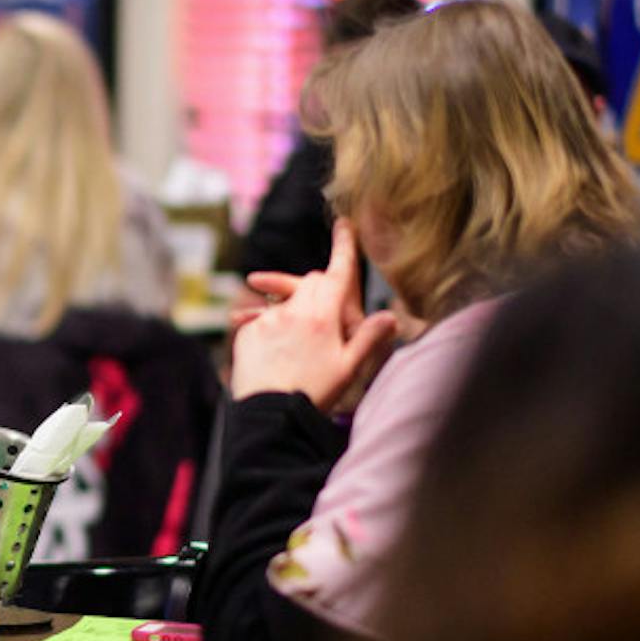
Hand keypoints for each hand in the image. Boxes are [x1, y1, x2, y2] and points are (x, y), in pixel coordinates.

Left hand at [229, 220, 398, 409]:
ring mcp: (268, 320)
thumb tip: (392, 316)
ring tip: (299, 337)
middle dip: (321, 286)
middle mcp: (294, 311)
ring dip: (294, 308)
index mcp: (323, 316)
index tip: (345, 224)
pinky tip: (276, 350)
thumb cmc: (313, 394)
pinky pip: (262, 319)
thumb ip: (369, 338)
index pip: (337, 272)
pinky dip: (272, 326)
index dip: (344, 247)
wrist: (268, 415)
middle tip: (329, 308)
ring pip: (285, 300)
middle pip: (310, 282)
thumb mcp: (349, 369)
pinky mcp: (247, 333)